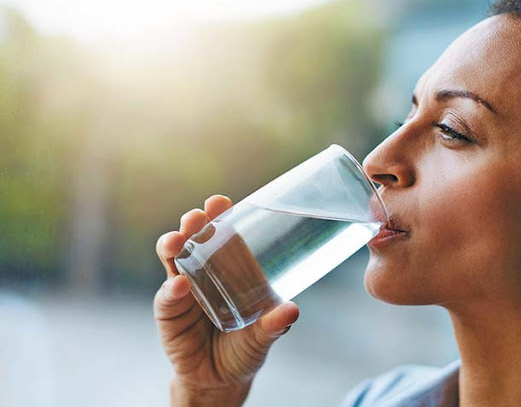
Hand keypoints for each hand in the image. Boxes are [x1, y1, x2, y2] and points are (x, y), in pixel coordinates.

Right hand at [154, 195, 299, 405]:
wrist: (221, 380)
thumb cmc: (245, 348)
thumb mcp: (263, 335)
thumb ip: (275, 324)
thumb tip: (292, 309)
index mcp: (229, 268)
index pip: (221, 234)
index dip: (218, 215)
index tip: (220, 202)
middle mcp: (203, 272)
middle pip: (193, 238)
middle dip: (192, 223)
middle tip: (197, 218)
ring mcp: (183, 290)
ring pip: (172, 259)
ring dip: (173, 246)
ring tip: (178, 241)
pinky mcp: (169, 313)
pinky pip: (167, 297)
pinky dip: (171, 290)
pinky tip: (179, 286)